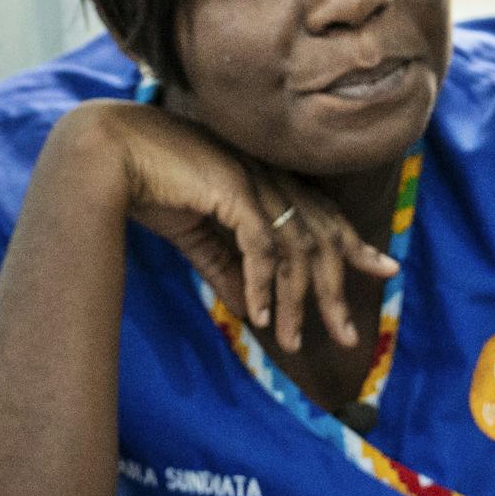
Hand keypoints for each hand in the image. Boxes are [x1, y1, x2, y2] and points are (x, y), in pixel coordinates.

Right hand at [55, 101, 398, 352]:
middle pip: (321, 239)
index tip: (385, 269)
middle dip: (337, 289)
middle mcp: (270, 179)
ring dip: (294, 302)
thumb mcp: (198, 236)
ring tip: (291, 342)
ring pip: (295, 250)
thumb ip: (228, 269)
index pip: (325, 215)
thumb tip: (252, 309)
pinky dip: (262, 284)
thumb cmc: (151, 185)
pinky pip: (261, 247)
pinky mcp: (234, 191)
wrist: (109, 153)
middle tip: (348, 335)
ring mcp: (255, 182)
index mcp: (267, 181)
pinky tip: (258, 316)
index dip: (355, 243)